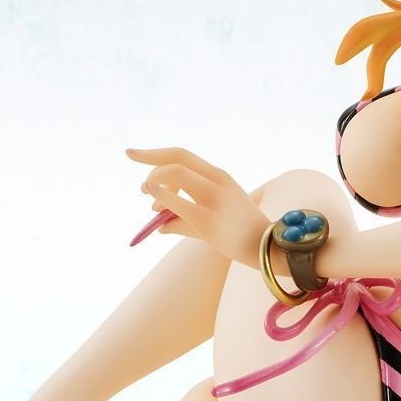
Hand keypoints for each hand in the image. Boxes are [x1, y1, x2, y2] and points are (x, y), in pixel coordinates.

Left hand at [126, 147, 269, 266]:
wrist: (267, 247)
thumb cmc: (240, 232)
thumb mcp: (215, 215)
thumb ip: (185, 215)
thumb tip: (159, 227)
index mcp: (218, 175)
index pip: (182, 155)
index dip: (154, 153)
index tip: (133, 154)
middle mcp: (217, 181)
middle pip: (176, 159)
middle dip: (149, 162)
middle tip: (140, 184)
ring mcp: (213, 198)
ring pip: (175, 174)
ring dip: (155, 187)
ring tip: (156, 210)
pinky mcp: (207, 219)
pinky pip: (176, 203)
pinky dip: (160, 199)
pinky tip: (155, 207)